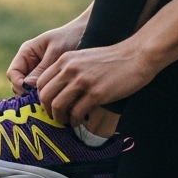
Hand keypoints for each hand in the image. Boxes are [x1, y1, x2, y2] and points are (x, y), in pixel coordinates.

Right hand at [6, 18, 86, 94]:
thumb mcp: (56, 51)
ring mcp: (39, 74)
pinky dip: (47, 97)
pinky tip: (57, 99)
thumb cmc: (71, 38)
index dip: (18, 84)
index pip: (13, 73)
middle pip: (19, 85)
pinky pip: (43, 92)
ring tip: (50, 101)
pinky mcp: (50, 81)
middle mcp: (30, 64)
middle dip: (27, 94)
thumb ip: (43, 68)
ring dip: (37, 97)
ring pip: (30, 91)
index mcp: (27, 53)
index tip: (30, 91)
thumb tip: (27, 86)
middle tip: (41, 101)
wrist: (89, 34)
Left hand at [37, 41, 157, 125]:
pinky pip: (76, 112)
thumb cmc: (113, 59)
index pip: (41, 82)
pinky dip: (75, 120)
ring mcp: (82, 81)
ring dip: (60, 117)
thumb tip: (59, 90)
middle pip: (45, 95)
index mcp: (65, 60)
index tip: (49, 106)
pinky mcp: (96, 93)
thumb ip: (70, 70)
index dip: (42, 98)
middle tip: (56, 116)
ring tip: (67, 121)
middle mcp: (70, 69)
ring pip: (57, 105)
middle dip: (48, 110)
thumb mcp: (84, 58)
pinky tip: (79, 122)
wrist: (136, 56)